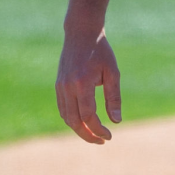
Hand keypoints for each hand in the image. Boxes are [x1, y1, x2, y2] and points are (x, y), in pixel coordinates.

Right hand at [55, 27, 120, 143]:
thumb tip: (116, 121)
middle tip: (102, 141)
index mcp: (82, 83)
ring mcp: (60, 87)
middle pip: (74, 121)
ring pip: (66, 117)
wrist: (81, 33)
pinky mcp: (58, 85)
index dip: (98, 129)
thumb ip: (113, 97)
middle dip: (87, 135)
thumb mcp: (113, 72)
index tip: (109, 136)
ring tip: (94, 134)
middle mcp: (67, 87)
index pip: (88, 116)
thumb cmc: (101, 51)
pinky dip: (72, 119)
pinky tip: (84, 122)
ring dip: (79, 129)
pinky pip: (63, 109)